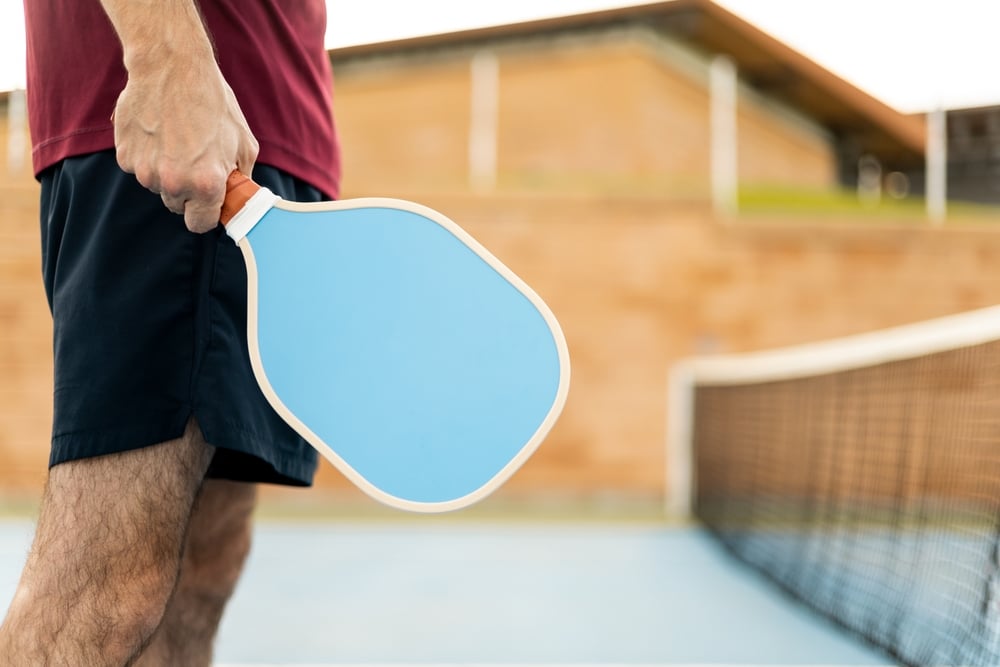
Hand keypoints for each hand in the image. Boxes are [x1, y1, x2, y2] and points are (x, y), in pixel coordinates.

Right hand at [112, 54, 258, 232]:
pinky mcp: (125, 156)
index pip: (200, 225)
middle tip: (195, 161)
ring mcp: (145, 171)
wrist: (171, 67)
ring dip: (166, 172)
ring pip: (157, 186)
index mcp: (206, 184)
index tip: (207, 205)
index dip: (205, 215)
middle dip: (187, 191)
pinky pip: (139, 168)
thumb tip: (238, 196)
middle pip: (177, 206)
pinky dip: (147, 156)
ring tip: (177, 140)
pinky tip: (158, 132)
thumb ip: (241, 177)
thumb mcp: (244, 142)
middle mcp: (173, 182)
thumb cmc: (213, 102)